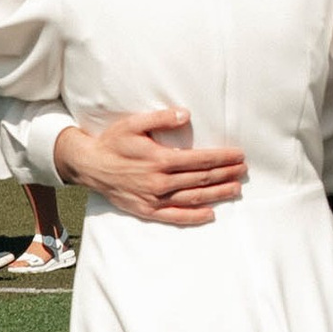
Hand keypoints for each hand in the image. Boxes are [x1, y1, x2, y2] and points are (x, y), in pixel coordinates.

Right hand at [57, 106, 247, 224]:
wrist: (89, 166)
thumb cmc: (113, 142)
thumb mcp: (133, 123)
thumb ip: (161, 118)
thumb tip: (186, 115)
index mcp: (160, 159)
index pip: (200, 159)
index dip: (223, 158)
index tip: (239, 155)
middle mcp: (160, 181)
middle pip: (201, 179)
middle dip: (226, 174)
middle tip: (243, 171)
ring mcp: (154, 198)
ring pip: (193, 197)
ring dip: (217, 194)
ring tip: (235, 189)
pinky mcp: (147, 210)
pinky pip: (174, 216)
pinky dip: (194, 216)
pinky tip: (210, 214)